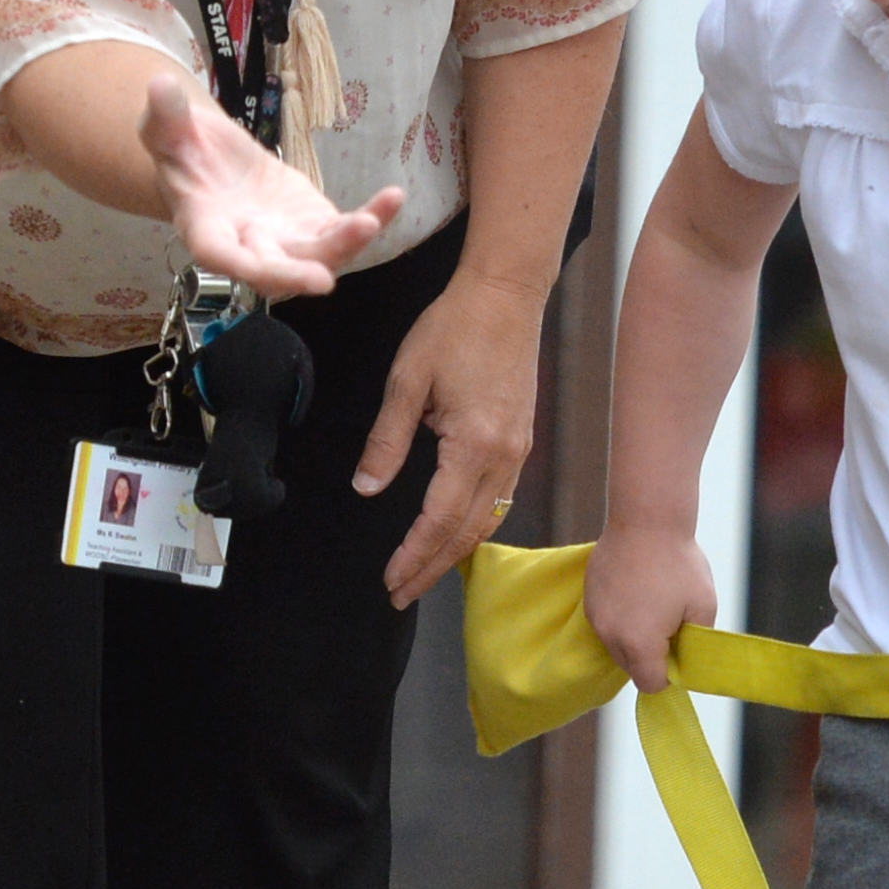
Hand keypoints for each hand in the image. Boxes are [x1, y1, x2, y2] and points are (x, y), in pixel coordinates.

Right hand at [139, 71, 401, 298]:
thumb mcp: (165, 128)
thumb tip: (161, 85)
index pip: (219, 255)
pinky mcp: (314, 224)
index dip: (238, 266)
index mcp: (207, 229)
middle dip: (296, 274)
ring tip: (371, 221)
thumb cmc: (182, 150)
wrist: (211, 158)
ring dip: (345, 245)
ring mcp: (286, 239)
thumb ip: (165, 116)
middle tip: (321, 280)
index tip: (256, 270)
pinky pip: (346, 229)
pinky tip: (393, 197)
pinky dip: (372, 218)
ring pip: (318, 254)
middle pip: (274, 268)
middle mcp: (249, 245)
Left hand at [355, 270, 546, 606]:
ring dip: (454, 552)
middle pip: (467, 533)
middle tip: (401, 593)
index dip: (413, 556)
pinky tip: (454, 532)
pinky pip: (500, 498)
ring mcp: (518, 450)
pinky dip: (474, 526)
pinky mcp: (521, 440)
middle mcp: (503, 456)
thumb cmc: (454, 327)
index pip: (439, 520)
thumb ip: (386, 441)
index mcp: (473, 444)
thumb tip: (367, 488)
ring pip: (488, 520)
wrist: (505, 295)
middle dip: (433, 568)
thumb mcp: (406, 381)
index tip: (390, 580)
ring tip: (424, 572)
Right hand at [584, 523, 717, 691]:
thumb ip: (696, 641)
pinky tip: (638, 592)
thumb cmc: (680, 562)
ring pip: (617, 646)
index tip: (680, 649)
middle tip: (671, 624)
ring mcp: (596, 617)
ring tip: (654, 604)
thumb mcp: (704, 606)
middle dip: (652, 656)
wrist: (646, 519)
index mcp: (640, 644)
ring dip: (635, 637)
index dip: (670, 674)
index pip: (651, 684)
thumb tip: (689, 659)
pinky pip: (607, 624)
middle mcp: (611, 636)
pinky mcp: (589, 599)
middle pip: (632, 667)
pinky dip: (622, 618)